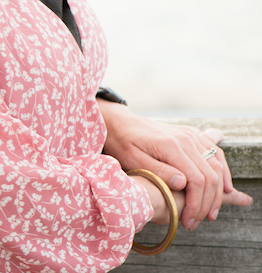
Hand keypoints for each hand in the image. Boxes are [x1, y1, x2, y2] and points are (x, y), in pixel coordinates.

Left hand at [97, 99, 252, 229]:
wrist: (120, 123)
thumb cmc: (123, 143)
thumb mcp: (134, 160)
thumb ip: (159, 171)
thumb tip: (183, 184)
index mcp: (170, 145)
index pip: (196, 180)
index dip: (196, 204)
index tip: (187, 221)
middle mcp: (185, 138)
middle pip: (210, 176)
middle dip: (207, 203)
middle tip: (194, 222)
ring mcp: (190, 134)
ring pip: (216, 165)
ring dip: (218, 192)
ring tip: (209, 213)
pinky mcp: (191, 134)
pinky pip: (215, 153)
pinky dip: (222, 171)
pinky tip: (223, 188)